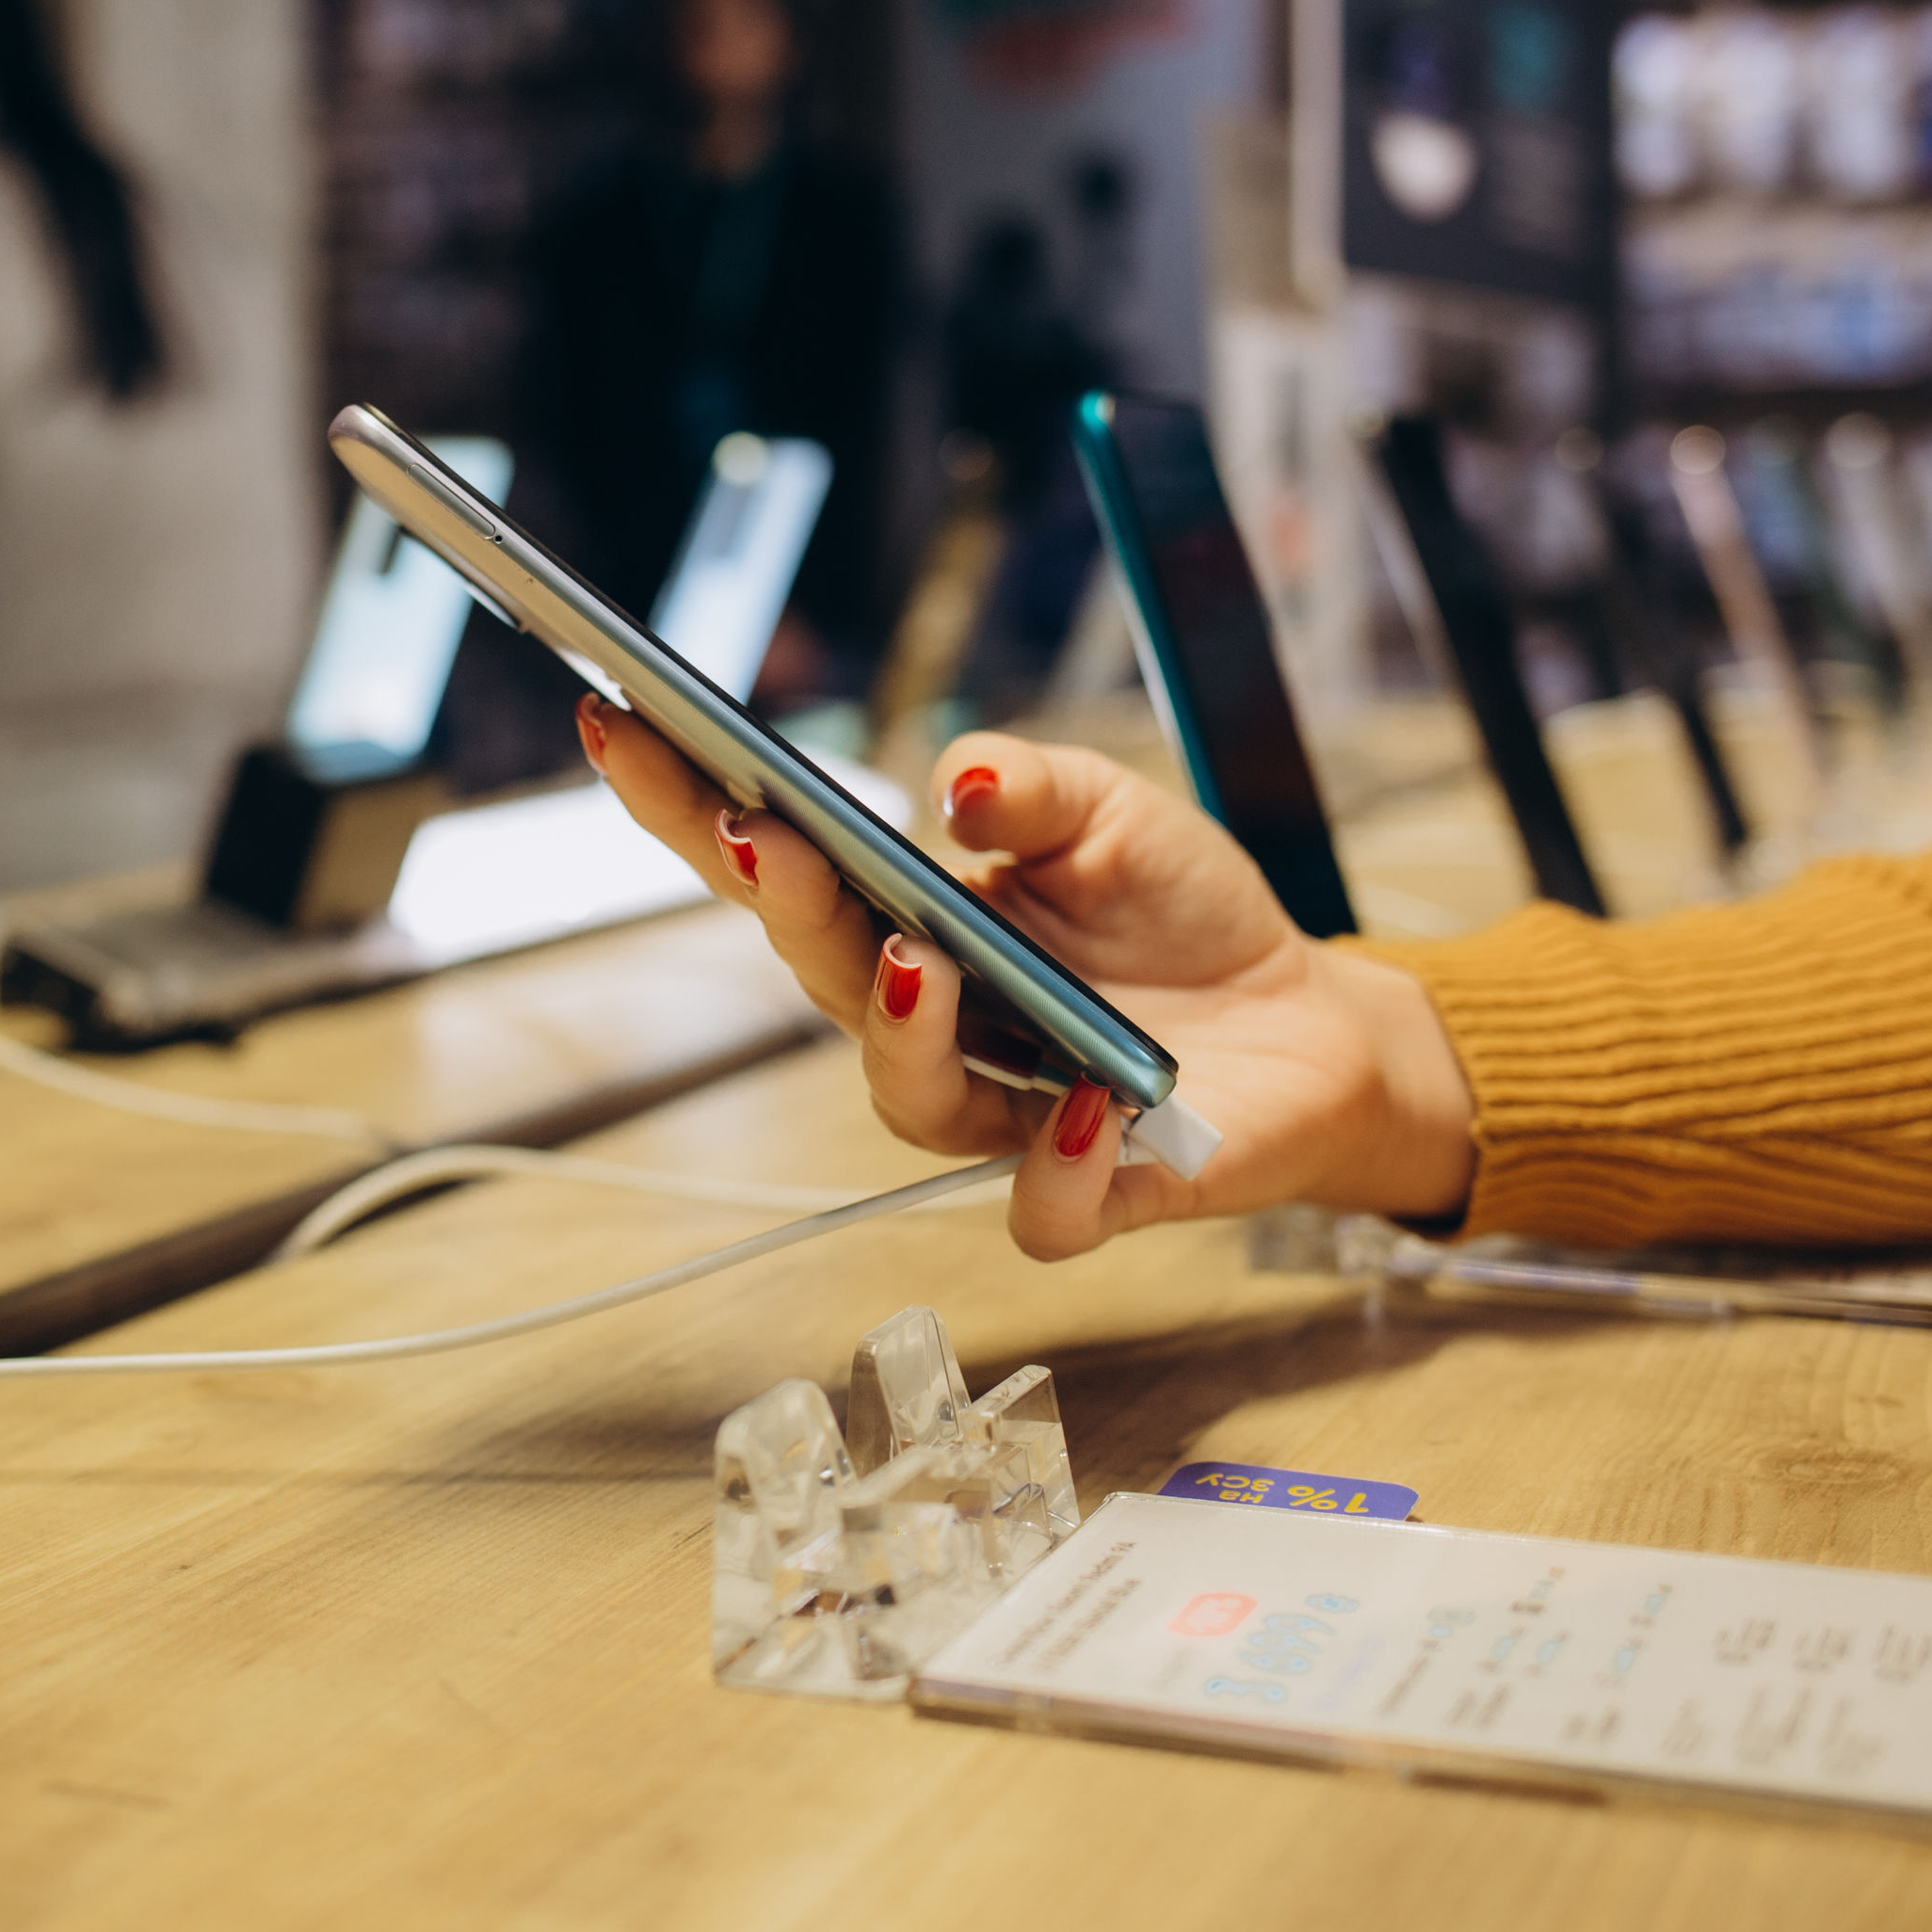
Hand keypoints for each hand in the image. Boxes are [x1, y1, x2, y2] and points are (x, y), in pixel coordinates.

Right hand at [574, 695, 1477, 1257]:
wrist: (1313, 1024)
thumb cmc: (1180, 917)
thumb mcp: (1112, 813)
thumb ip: (1033, 788)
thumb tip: (956, 784)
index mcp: (903, 919)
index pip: (776, 864)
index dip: (687, 805)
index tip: (618, 726)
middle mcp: (927, 1022)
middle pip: (817, 974)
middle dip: (781, 902)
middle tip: (764, 833)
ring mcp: (1000, 1109)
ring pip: (906, 1095)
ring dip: (901, 1026)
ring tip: (921, 955)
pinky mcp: (1091, 1187)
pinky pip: (1044, 1205)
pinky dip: (1060, 1163)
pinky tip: (1089, 1100)